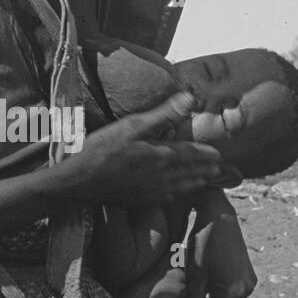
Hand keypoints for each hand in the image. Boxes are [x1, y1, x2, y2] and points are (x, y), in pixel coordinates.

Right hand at [62, 90, 222, 205]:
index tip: (218, 155)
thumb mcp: (132, 125)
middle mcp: (159, 176)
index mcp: (160, 156)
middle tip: (218, 170)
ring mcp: (148, 190)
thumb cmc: (102, 150)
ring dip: (192, 183)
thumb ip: (164, 114)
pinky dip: (172, 195)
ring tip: (204, 182)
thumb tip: (190, 99)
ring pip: (177, 186)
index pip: (189, 154)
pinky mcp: (136, 198)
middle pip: (187, 172)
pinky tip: (173, 196)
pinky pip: (161, 198)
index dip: (204, 154)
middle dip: (203, 170)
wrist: (78, 181)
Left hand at [175, 188, 256, 297]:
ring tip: (199, 281)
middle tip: (190, 290)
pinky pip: (232, 291)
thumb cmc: (203, 243)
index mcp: (234, 291)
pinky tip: (209, 276)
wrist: (218, 216)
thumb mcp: (195, 275)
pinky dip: (219, 289)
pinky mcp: (249, 274)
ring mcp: (250, 281)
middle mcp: (247, 289)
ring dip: (211, 297)